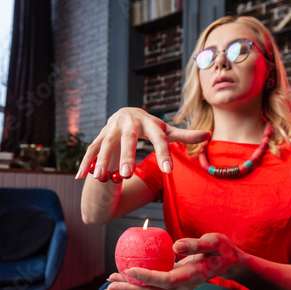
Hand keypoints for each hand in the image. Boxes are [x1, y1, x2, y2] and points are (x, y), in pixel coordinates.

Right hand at [75, 107, 209, 179]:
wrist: (126, 113)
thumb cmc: (150, 126)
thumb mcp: (166, 130)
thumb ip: (184, 134)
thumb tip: (208, 134)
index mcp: (149, 122)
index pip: (159, 138)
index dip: (164, 154)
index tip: (168, 171)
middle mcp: (129, 122)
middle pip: (128, 139)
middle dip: (126, 155)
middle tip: (128, 174)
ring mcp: (112, 128)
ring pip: (106, 143)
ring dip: (102, 159)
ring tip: (100, 176)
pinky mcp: (100, 135)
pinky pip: (91, 149)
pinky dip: (86, 162)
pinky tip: (82, 177)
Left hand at [105, 233, 242, 289]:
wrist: (230, 262)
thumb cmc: (223, 249)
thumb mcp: (215, 241)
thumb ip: (196, 244)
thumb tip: (174, 245)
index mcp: (192, 275)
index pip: (165, 280)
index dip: (146, 277)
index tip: (129, 270)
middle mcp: (183, 283)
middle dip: (130, 289)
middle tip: (109, 284)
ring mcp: (178, 283)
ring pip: (151, 289)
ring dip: (131, 286)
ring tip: (110, 280)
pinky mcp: (175, 278)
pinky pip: (155, 281)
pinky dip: (140, 278)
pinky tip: (127, 270)